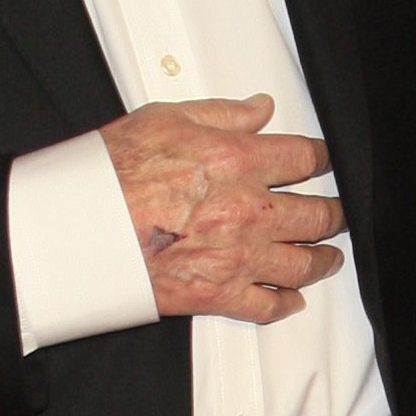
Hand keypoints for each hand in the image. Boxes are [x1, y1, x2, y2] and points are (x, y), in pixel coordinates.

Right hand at [101, 95, 344, 323]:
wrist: (77, 228)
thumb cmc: (111, 171)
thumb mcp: (166, 118)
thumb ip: (222, 113)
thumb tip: (260, 109)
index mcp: (239, 161)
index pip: (303, 157)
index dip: (323, 158)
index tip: (326, 161)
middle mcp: (249, 211)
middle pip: (316, 214)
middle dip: (334, 213)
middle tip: (339, 213)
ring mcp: (238, 257)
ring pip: (302, 262)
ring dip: (322, 259)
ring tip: (329, 256)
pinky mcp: (217, 295)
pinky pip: (267, 306)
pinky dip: (285, 304)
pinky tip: (293, 299)